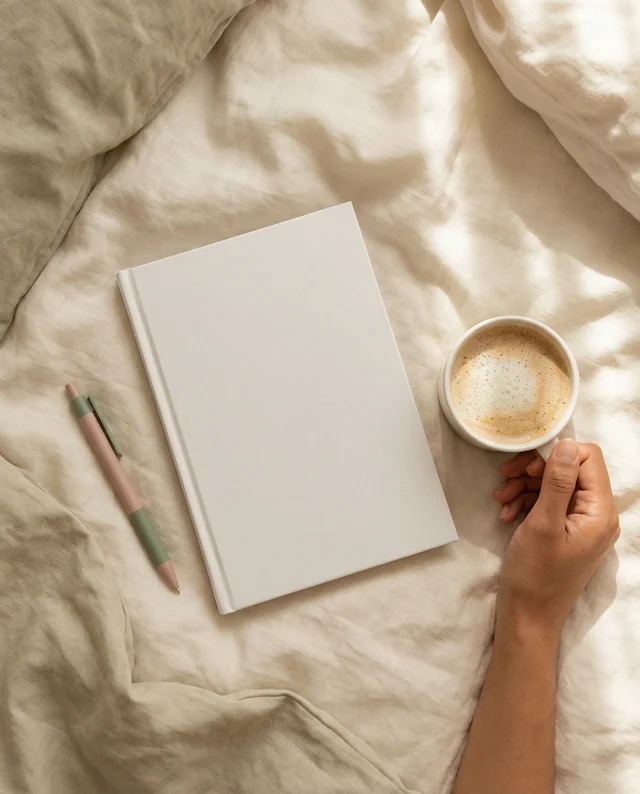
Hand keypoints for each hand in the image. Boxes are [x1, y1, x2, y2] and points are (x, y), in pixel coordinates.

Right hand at [493, 440, 618, 640]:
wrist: (527, 617)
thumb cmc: (535, 575)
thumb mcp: (543, 524)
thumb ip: (558, 482)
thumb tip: (567, 445)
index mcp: (600, 512)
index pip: (588, 459)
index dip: (556, 455)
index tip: (526, 466)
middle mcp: (597, 515)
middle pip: (570, 470)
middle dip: (535, 470)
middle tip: (506, 478)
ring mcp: (582, 524)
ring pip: (555, 485)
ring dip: (525, 486)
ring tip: (501, 500)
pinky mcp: (567, 532)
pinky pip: (549, 503)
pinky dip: (526, 502)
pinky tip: (507, 514)